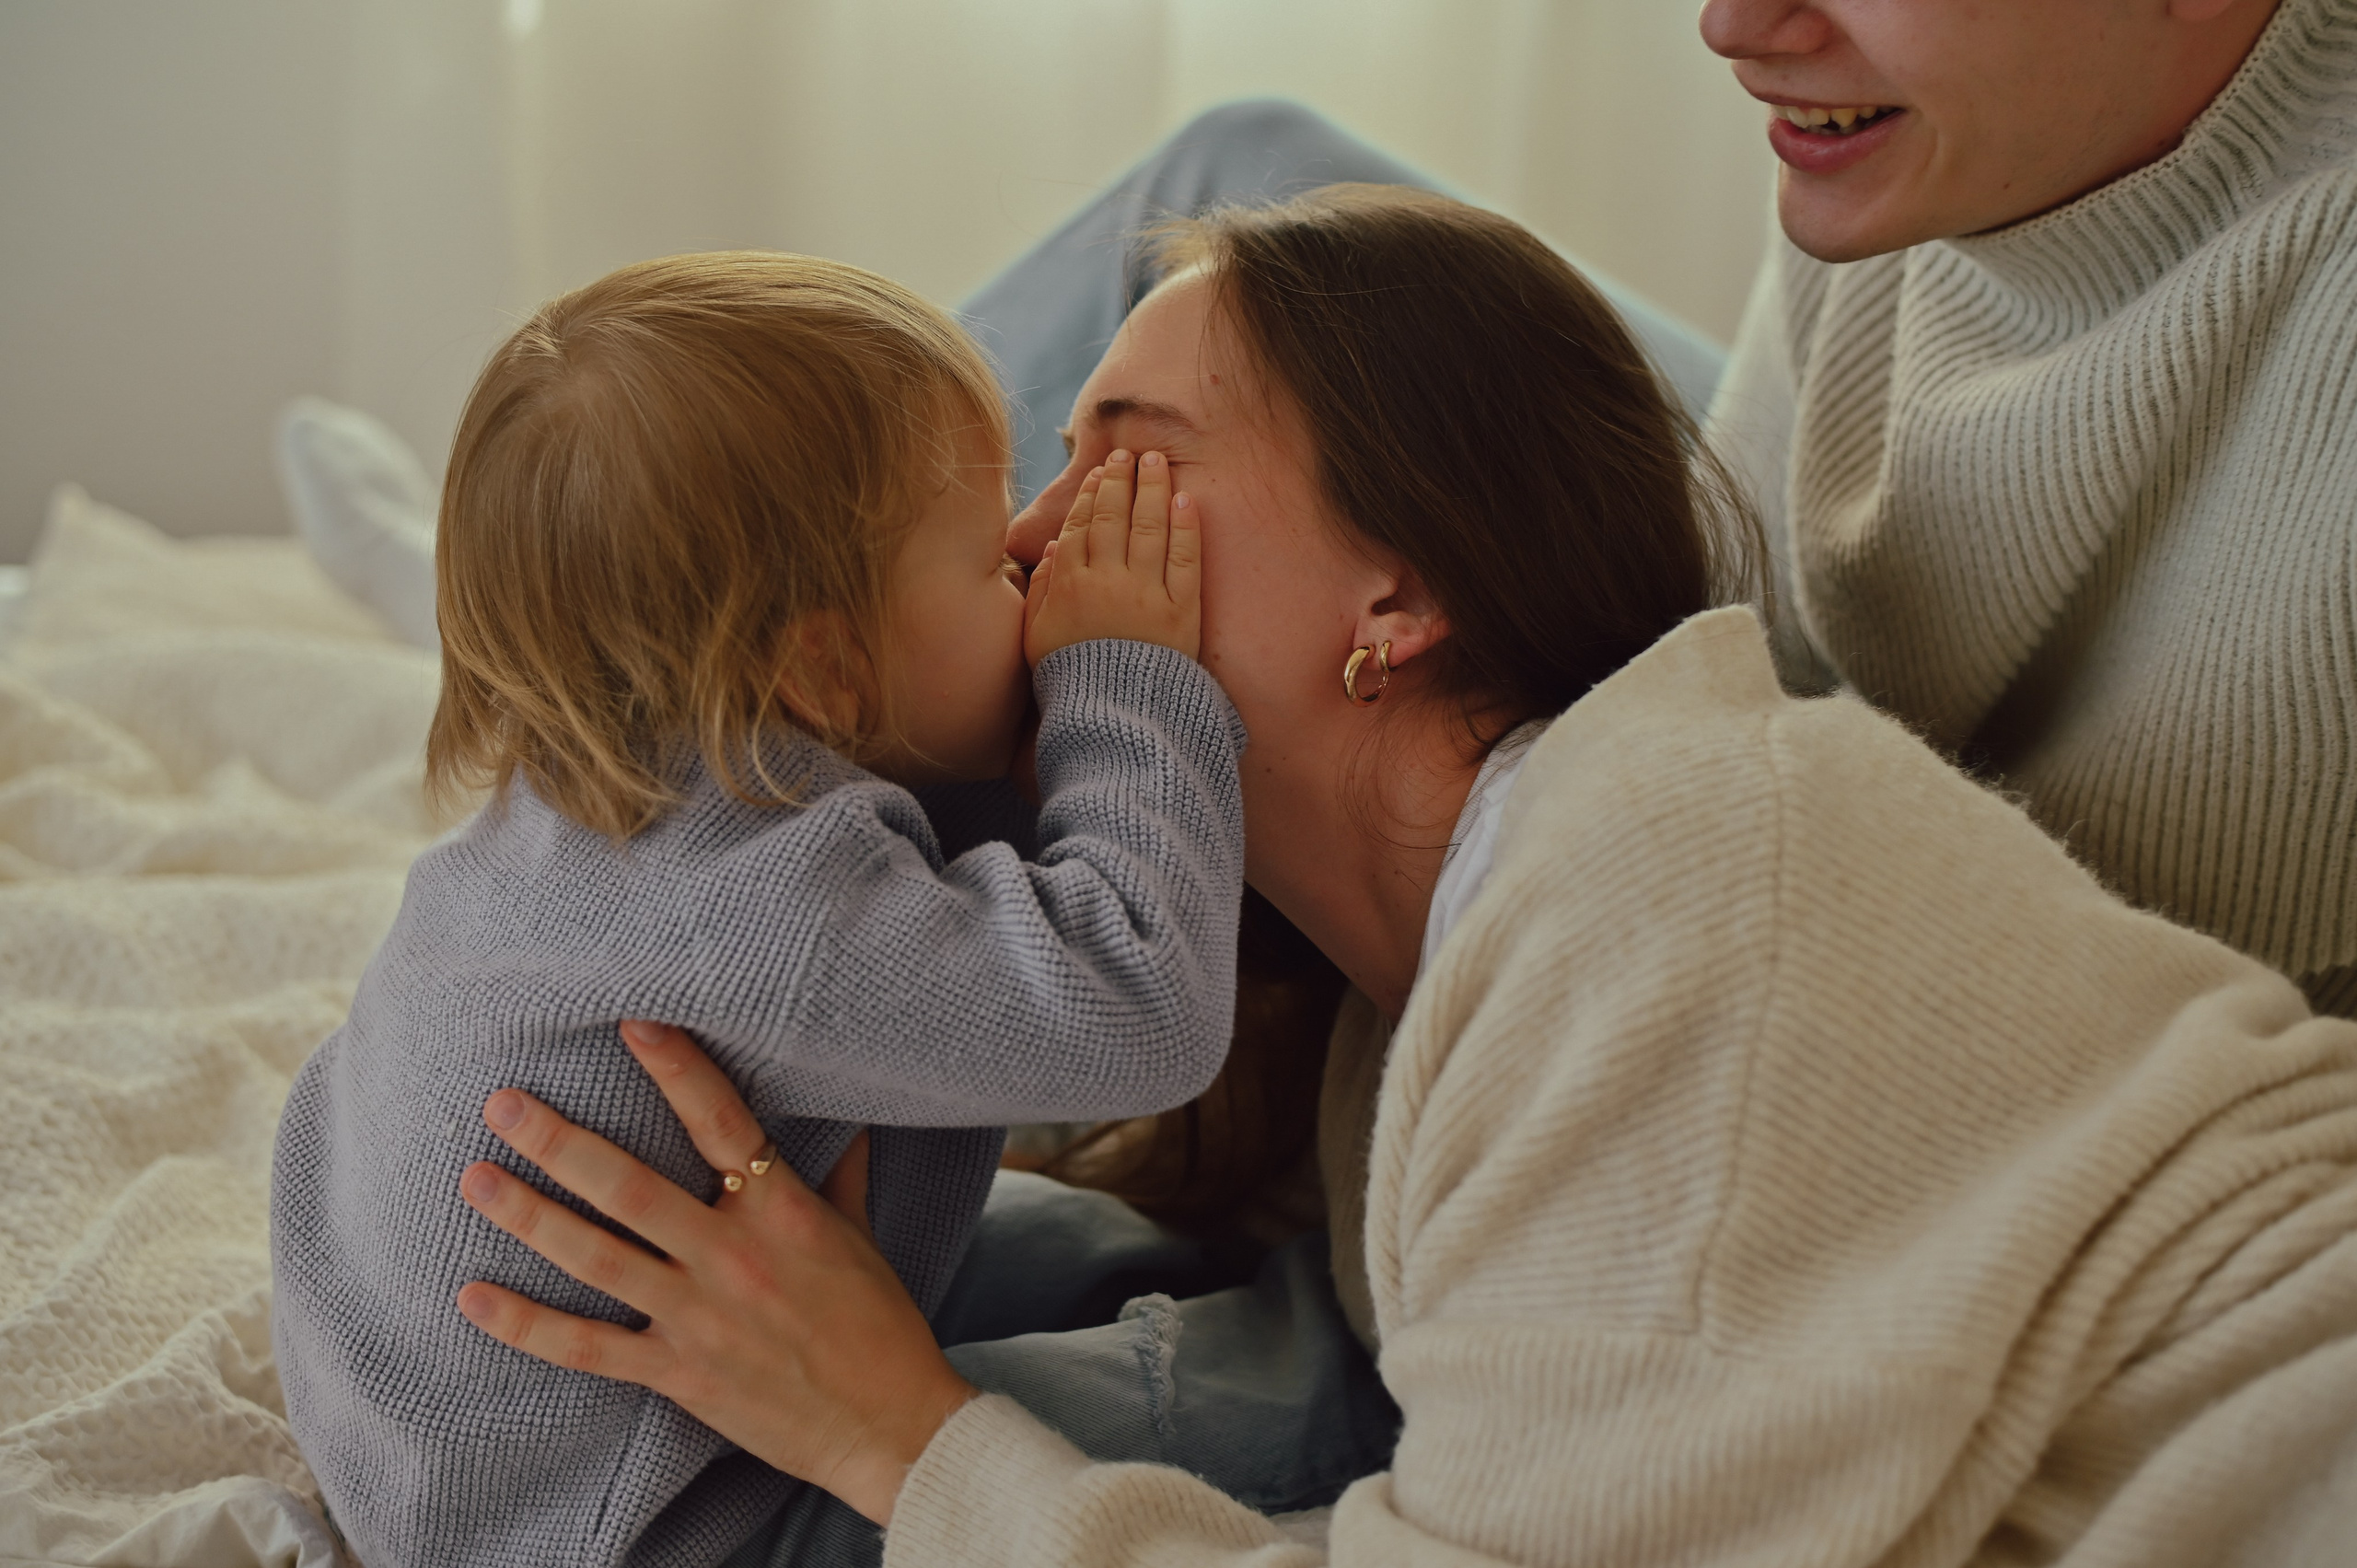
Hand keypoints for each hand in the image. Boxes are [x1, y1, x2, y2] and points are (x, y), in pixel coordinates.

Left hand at [453, 1021, 974, 1525]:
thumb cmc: (880, 1325)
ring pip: (597, 1258)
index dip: (677, 1071)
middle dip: (560, 1142)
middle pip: (631, 1188)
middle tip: (503, 1104)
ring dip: (529, 1217)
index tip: (631, 1024)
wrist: (891, 1426)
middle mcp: (733, 1256)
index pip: (723, 1122)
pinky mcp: (677, 1373)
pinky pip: (587, 1348)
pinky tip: (473, 1297)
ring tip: (476, 1179)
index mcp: (783, 1210)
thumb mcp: (861, 1236)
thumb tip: (850, 1117)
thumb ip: (840, 1173)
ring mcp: (698, 1317)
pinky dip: (526, 1325)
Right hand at [1022, 448, 1200, 662]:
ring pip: (1150, 528)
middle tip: (1127, 453)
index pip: (1080, 527)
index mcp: (1071, 587)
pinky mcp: (1182, 614)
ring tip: (1156, 461)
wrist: (1114, 722)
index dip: (1090, 495)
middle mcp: (1108, 583)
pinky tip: (1186, 500)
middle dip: (1120, 480)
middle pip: (1114, 518)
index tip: (1099, 472)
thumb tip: (1053, 548)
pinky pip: (1185, 560)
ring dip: (1152, 488)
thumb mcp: (1037, 638)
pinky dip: (1186, 527)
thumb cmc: (1073, 682)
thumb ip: (1042, 590)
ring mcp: (1147, 596)